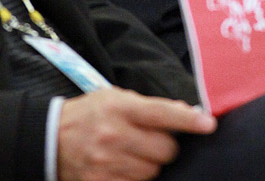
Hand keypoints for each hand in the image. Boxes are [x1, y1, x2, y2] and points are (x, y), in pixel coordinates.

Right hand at [57, 87, 216, 180]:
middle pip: (164, 150)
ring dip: (151, 165)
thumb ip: (150, 106)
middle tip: (153, 141)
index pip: (162, 113)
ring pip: (152, 172)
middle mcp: (114, 135)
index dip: (189, 120)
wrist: (50, 140)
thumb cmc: (90, 114)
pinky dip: (137, 179)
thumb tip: (185, 111)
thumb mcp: (116, 98)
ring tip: (135, 154)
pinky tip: (127, 168)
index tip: (209, 124)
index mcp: (121, 108)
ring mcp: (106, 163)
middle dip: (166, 147)